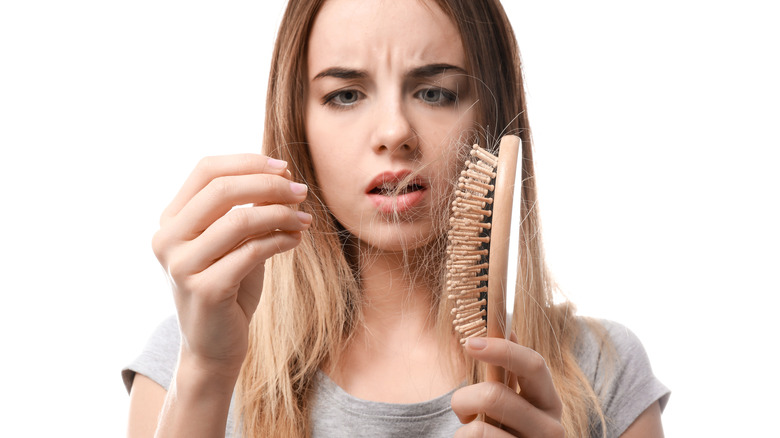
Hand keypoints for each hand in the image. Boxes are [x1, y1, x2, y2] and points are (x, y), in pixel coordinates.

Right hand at [151, 154, 310, 376]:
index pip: (205, 170)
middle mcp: (167, 239)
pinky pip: (252, 252)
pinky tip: (296, 241)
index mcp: (171, 220)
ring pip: (239, 221)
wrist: (213, 347)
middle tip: (301, 192)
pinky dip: (280, 241)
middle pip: (221, 190)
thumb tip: (282, 175)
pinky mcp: (205, 290)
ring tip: (304, 219)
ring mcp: (181, 266)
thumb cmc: (228, 286)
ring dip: (280, 214)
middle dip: (268, 185)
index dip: (247, 163)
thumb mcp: (234, 242)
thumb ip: (248, 209)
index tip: (284, 168)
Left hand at [451, 334, 563, 436]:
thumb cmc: (506, 432)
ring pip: (479, 429)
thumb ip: (510, 371)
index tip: (470, 342)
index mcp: (549, 402)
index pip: (534, 365)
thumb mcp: (511, 400)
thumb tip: (509, 329)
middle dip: (464, 399)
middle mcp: (551, 429)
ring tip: (471, 435)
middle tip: (461, 409)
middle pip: (495, 396)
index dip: (502, 349)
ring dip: (463, 430)